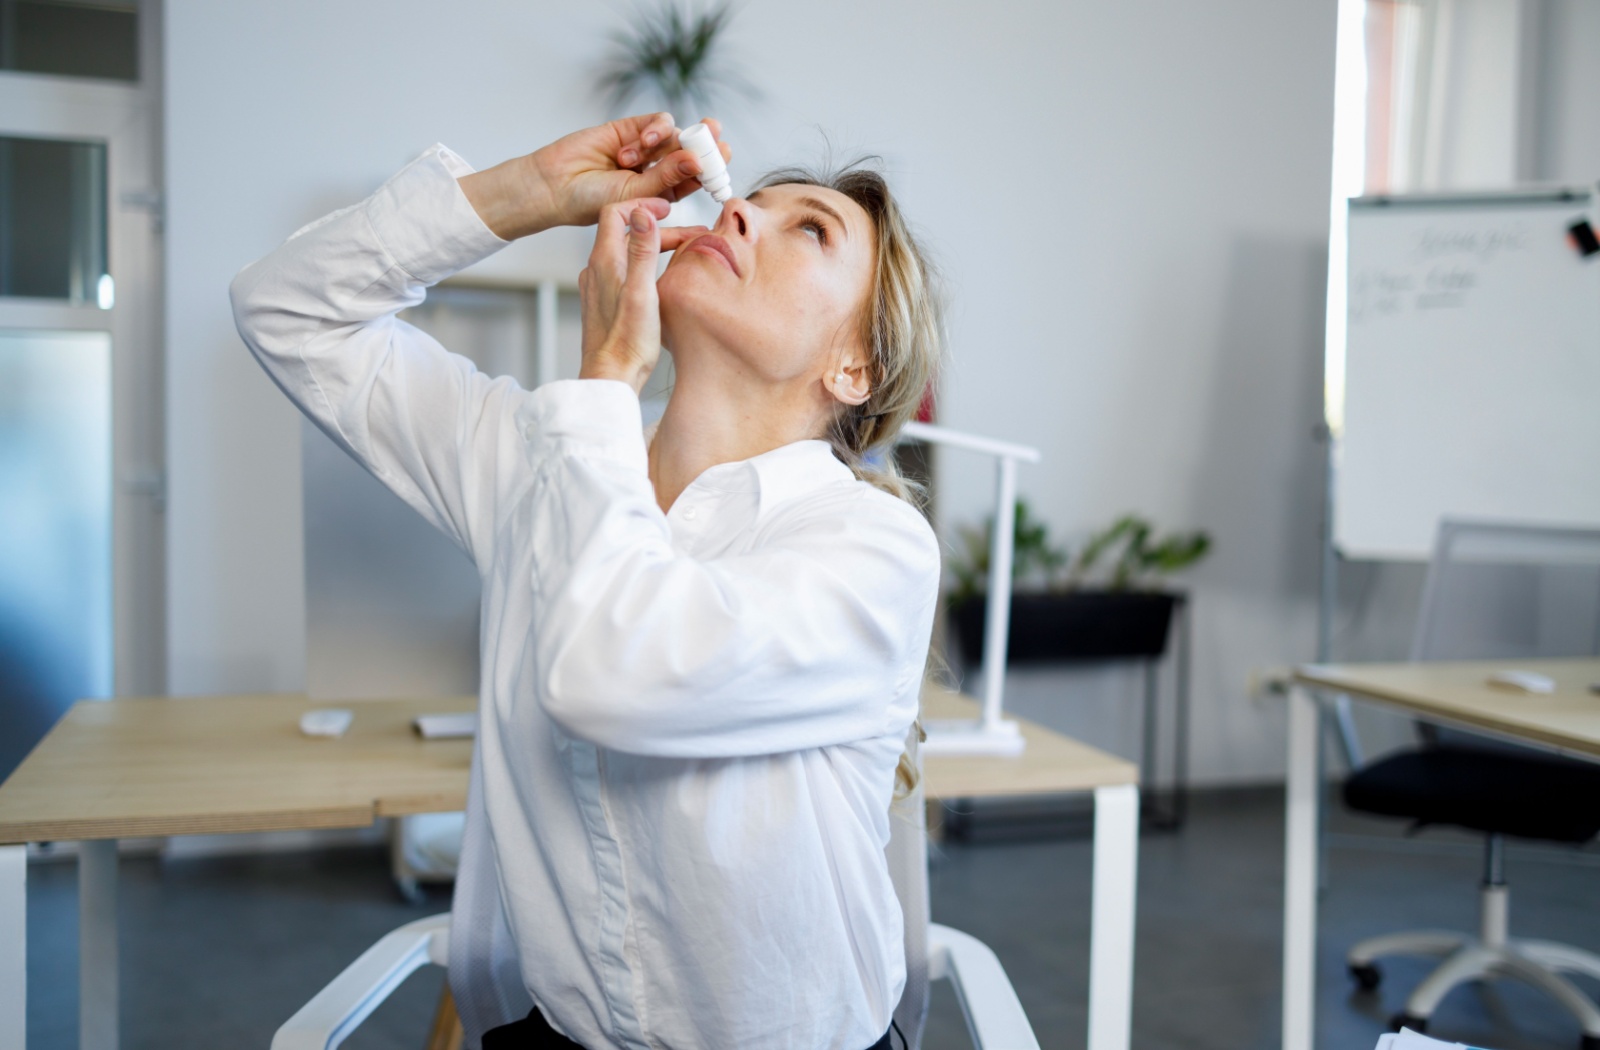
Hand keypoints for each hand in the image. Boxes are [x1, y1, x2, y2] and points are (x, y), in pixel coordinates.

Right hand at [459, 114, 730, 240]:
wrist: (554, 186)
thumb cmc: (592, 203)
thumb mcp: (634, 196)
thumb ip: (665, 178)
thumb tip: (697, 159)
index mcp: (664, 194)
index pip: (697, 179)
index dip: (712, 169)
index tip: (723, 160)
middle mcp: (658, 170)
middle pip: (693, 151)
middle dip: (706, 143)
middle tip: (714, 135)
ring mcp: (645, 149)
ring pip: (675, 135)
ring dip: (666, 140)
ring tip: (642, 151)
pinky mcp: (630, 128)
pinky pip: (657, 122)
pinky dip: (654, 128)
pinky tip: (640, 141)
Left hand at [578, 198, 706, 392]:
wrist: (611, 376)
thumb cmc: (628, 341)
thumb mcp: (643, 290)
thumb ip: (642, 250)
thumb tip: (642, 212)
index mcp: (605, 261)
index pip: (617, 212)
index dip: (643, 205)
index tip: (668, 209)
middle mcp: (596, 269)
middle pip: (626, 233)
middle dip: (659, 230)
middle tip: (691, 236)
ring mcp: (598, 286)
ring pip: (626, 253)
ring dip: (654, 248)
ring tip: (683, 255)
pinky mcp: (603, 302)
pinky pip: (623, 271)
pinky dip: (643, 265)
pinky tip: (661, 278)